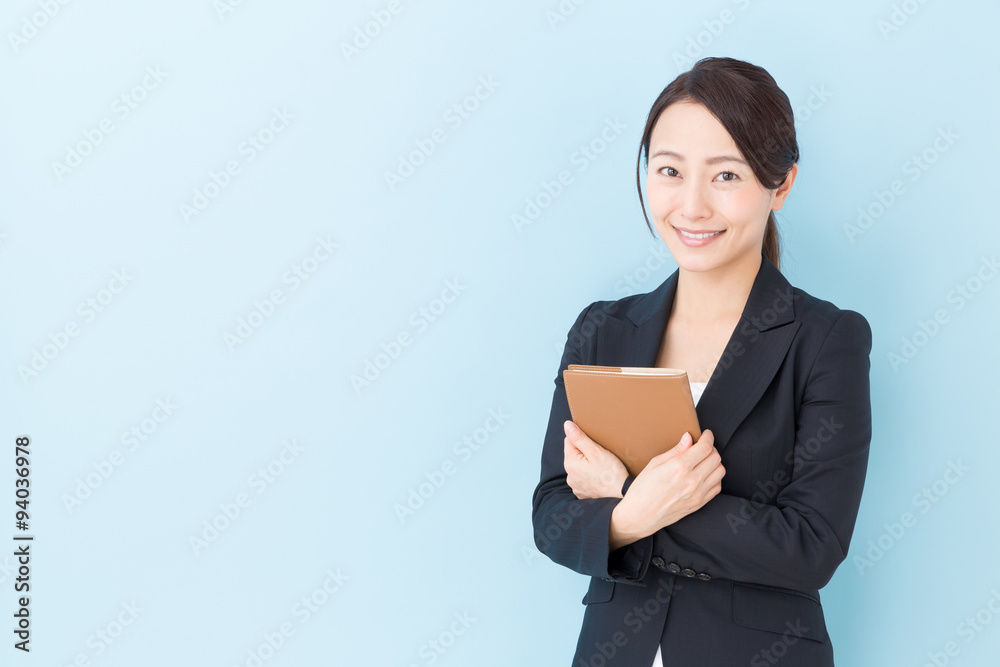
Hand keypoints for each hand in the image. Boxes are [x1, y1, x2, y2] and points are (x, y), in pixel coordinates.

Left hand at [563, 420, 628, 498]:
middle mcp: (569, 476)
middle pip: (574, 455)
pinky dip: (590, 476)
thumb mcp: (596, 451)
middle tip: (600, 456)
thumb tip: (567, 425)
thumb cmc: (611, 473)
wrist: (621, 496)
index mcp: (570, 463)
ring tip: (602, 467)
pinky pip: (583, 479)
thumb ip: (579, 437)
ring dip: (587, 464)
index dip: (582, 439)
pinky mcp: (582, 493)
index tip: (594, 445)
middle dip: (585, 452)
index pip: (569, 441)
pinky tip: (600, 477)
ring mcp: (575, 486)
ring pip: (579, 467)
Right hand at [609, 429, 724, 548]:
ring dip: (714, 462)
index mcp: (679, 467)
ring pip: (720, 471)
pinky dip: (714, 477)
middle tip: (702, 446)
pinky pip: (717, 486)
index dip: (708, 437)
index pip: (705, 447)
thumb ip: (675, 451)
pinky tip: (703, 474)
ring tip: (703, 460)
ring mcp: (698, 494)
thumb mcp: (654, 464)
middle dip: (711, 448)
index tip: (706, 434)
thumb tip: (688, 438)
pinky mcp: (699, 504)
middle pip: (715, 458)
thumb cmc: (643, 489)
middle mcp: (692, 481)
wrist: (640, 516)